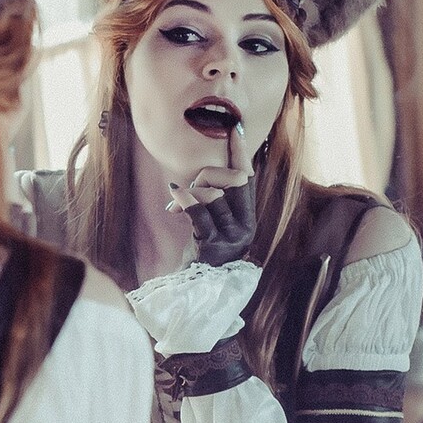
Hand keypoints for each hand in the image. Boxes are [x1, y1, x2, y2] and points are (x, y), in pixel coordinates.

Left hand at [170, 123, 255, 264]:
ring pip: (214, 195)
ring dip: (191, 193)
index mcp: (247, 219)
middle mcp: (246, 227)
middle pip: (232, 181)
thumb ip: (210, 203)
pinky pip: (200, 214)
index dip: (241, 153)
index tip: (236, 129)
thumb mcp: (209, 225)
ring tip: (177, 202)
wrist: (194, 293)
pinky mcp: (214, 247)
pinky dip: (186, 201)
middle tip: (186, 188)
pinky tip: (174, 197)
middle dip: (206, 176)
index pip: (248, 179)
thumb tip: (191, 181)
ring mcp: (232, 238)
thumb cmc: (199, 256)